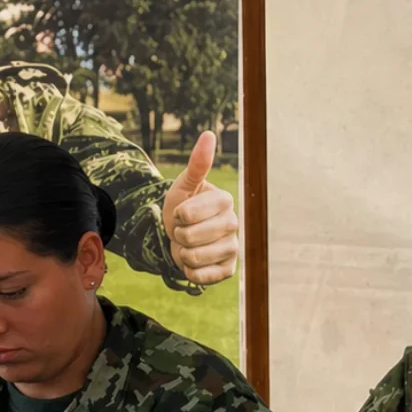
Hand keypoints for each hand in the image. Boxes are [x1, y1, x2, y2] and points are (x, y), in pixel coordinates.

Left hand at [162, 132, 239, 285]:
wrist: (182, 236)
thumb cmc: (183, 206)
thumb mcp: (184, 185)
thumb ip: (197, 164)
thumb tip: (209, 134)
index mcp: (225, 200)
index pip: (187, 214)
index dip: (177, 215)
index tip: (182, 212)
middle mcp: (234, 223)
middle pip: (190, 237)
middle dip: (178, 235)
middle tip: (184, 230)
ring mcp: (233, 248)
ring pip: (195, 258)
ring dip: (182, 253)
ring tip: (188, 245)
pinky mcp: (228, 270)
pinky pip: (201, 277)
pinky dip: (189, 271)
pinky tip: (194, 262)